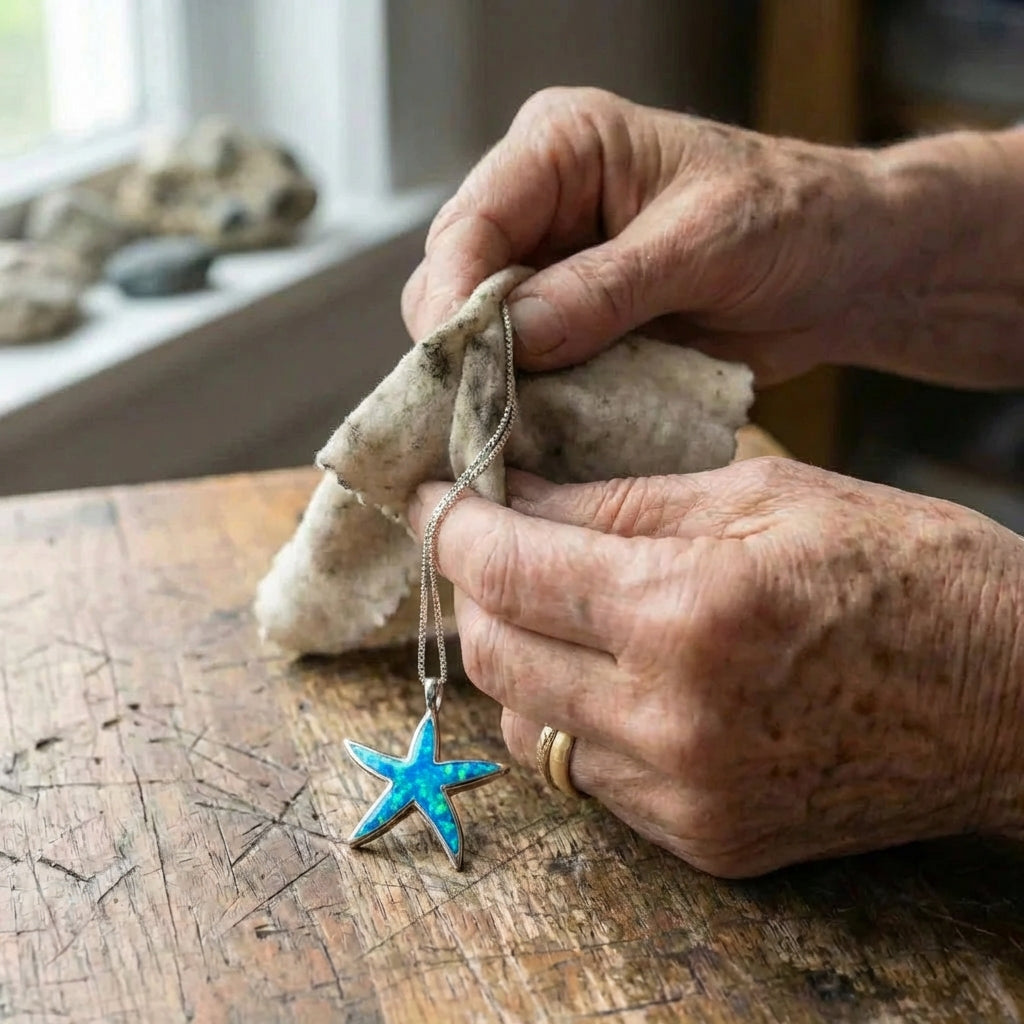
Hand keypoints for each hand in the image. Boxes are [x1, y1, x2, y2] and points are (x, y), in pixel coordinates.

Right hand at [403, 87, 1023, 387]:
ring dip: (494, 385)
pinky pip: (526, 371)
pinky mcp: (571, 327)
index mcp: (562, 148)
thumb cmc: (789, 220)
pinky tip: (540, 433)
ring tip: (509, 432)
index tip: (455, 364)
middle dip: (464, 350)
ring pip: (481, 335)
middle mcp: (541, 207)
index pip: (471, 222)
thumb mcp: (704, 243)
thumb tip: (515, 336)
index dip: (453, 296)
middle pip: (456, 282)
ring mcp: (551, 272)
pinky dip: (531, 405)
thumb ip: (607, 288)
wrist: (840, 270)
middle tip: (477, 414)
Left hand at [408, 460, 1023, 876]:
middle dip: (473, 589)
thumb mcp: (764, 496)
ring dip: (515, 658)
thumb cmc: (907, 570)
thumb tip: (517, 497)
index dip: (452, 525)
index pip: (508, 568)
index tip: (433, 496)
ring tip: (549, 605)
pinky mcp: (705, 840)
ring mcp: (685, 794)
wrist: (1013, 700)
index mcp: (688, 610)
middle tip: (492, 542)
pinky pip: (585, 777)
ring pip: (526, 725)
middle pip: (494, 655)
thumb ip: (622, 503)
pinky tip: (605, 671)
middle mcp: (670, 718)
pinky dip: (570, 716)